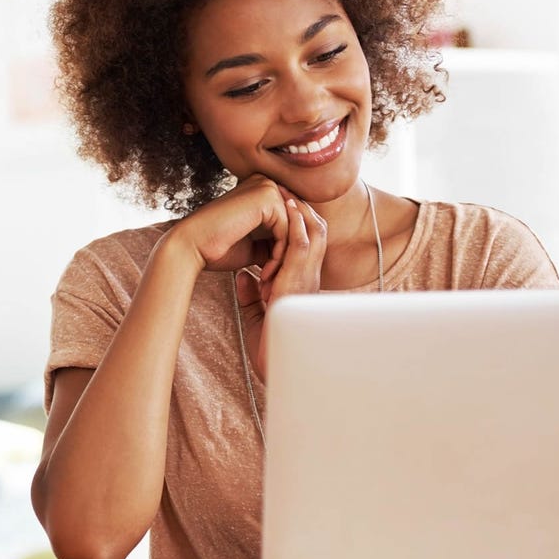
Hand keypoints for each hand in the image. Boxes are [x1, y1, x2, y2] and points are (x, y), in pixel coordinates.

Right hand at [166, 174, 292, 273]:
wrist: (192, 246)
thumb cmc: (216, 248)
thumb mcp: (253, 245)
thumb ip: (272, 242)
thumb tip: (292, 253)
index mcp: (261, 191)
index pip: (286, 223)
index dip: (284, 251)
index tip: (276, 276)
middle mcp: (265, 184)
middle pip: (292, 225)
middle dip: (287, 255)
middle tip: (278, 281)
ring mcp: (266, 187)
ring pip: (292, 229)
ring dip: (284, 258)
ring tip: (270, 279)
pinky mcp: (266, 197)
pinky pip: (286, 230)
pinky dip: (279, 255)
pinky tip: (266, 272)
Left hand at [231, 193, 327, 381]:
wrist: (275, 365)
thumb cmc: (268, 347)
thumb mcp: (257, 314)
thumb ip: (252, 295)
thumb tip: (242, 278)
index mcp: (301, 286)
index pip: (306, 246)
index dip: (296, 224)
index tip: (279, 208)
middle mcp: (309, 280)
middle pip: (316, 233)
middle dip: (302, 212)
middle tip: (285, 193)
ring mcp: (308, 281)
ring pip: (315, 234)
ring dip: (301, 213)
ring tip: (286, 194)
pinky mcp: (300, 283)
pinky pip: (305, 246)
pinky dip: (297, 226)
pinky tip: (287, 210)